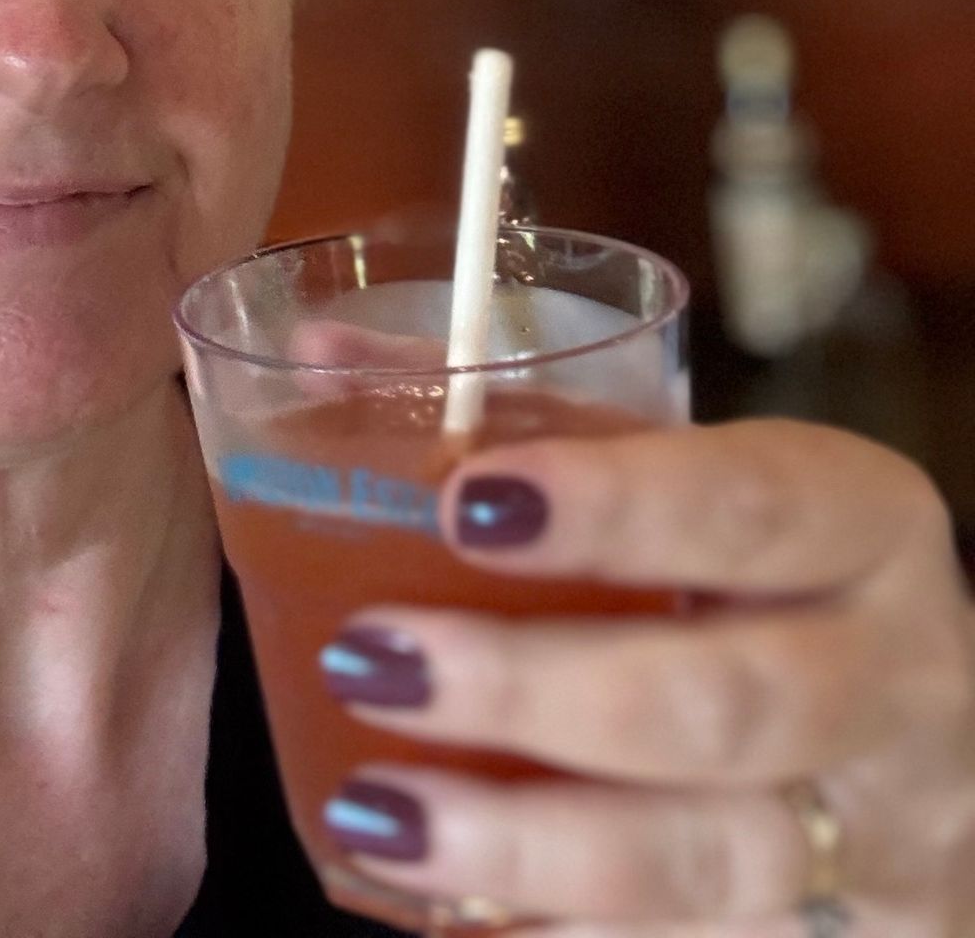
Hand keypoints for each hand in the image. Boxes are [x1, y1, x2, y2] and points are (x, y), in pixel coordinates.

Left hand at [320, 419, 974, 934]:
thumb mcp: (692, 479)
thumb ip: (522, 418)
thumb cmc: (759, 575)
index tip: (466, 500)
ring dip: (527, 840)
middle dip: (535, 690)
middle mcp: (894, 677)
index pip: (747, 504)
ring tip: (381, 808)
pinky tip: (455, 904)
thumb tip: (324, 358)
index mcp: (860, 522)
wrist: (914, 734)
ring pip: (709, 857)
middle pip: (727, 700)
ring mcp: (879, 832)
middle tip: (377, 658)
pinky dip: (567, 930)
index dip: (613, 506)